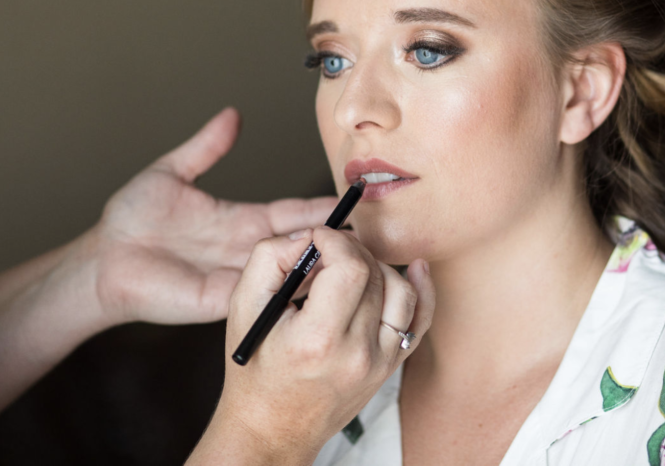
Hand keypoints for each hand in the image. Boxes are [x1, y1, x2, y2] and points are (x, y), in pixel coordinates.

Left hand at [77, 107, 337, 327]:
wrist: (102, 262)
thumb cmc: (130, 221)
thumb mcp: (171, 173)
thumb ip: (206, 147)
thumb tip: (232, 115)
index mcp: (241, 221)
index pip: (294, 213)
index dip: (324, 206)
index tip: (357, 195)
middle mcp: (247, 250)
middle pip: (303, 243)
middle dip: (337, 239)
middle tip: (376, 232)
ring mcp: (240, 278)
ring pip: (292, 274)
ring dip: (322, 268)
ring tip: (361, 259)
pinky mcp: (225, 301)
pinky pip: (267, 298)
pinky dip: (294, 293)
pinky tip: (320, 286)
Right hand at [192, 227, 434, 464]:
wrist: (274, 428)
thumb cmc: (255, 370)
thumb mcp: (243, 308)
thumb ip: (270, 258)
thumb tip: (308, 236)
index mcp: (318, 340)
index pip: (350, 268)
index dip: (335, 240)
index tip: (317, 237)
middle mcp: (356, 353)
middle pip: (374, 274)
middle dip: (349, 249)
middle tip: (325, 252)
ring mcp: (380, 362)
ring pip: (401, 289)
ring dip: (376, 266)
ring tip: (347, 267)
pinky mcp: (390, 365)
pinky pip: (419, 320)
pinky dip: (421, 289)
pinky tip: (415, 268)